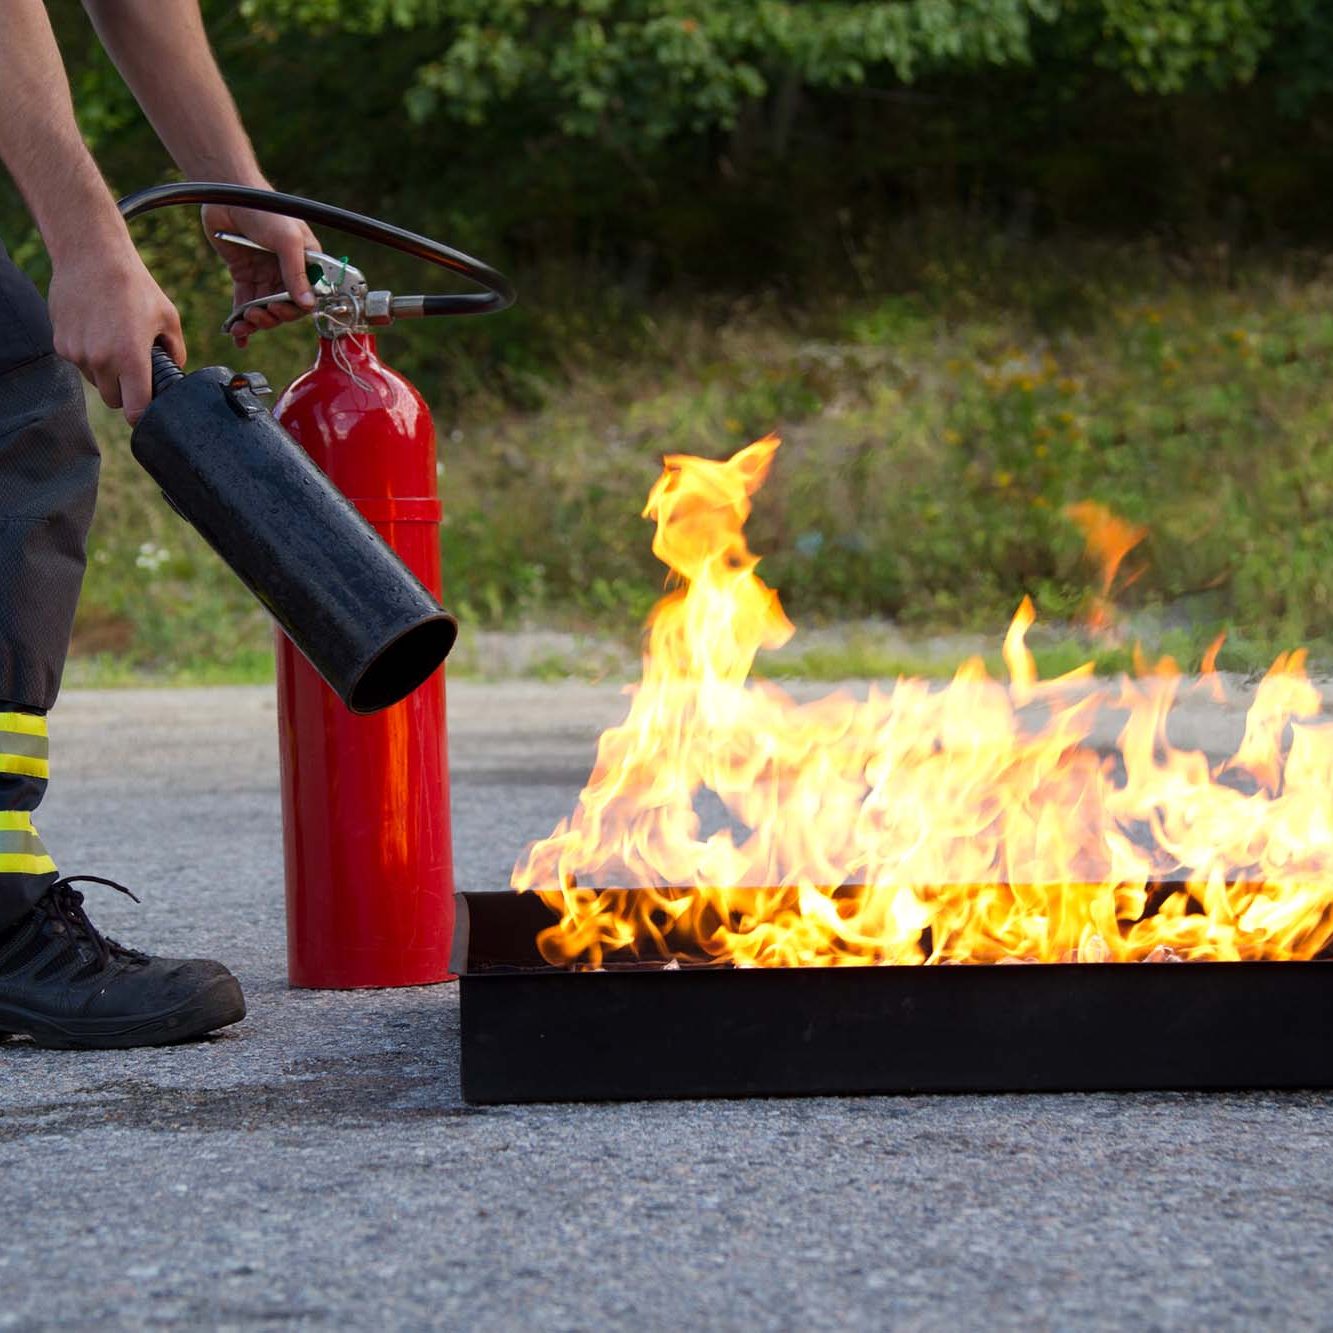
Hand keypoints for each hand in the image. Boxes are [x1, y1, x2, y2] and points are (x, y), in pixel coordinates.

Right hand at [48, 239, 185, 426]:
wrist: (91, 256)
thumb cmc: (134, 286)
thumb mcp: (169, 318)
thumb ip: (176, 351)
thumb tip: (176, 371)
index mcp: (130, 358)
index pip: (134, 410)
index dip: (143, 415)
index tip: (148, 412)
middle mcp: (100, 360)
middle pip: (114, 401)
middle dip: (126, 392)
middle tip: (135, 370)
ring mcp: (77, 353)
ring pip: (96, 382)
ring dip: (106, 373)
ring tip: (115, 342)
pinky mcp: (60, 344)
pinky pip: (79, 364)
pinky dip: (89, 357)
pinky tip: (97, 331)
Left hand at [202, 202, 320, 349]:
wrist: (228, 192)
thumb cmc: (265, 210)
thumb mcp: (287, 240)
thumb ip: (296, 273)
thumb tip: (308, 306)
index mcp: (307, 264)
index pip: (308, 297)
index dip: (296, 309)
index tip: (280, 310)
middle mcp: (287, 272)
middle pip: (285, 308)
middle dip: (272, 317)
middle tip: (258, 316)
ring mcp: (265, 274)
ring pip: (264, 309)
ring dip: (255, 322)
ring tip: (243, 324)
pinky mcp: (244, 275)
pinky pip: (244, 303)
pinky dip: (240, 320)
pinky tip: (236, 335)